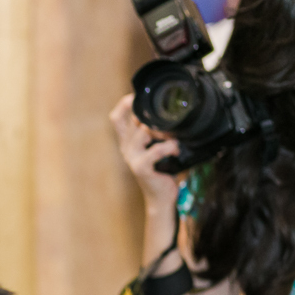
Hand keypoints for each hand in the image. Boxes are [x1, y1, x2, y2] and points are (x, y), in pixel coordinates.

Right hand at [110, 94, 181, 209]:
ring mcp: (131, 157)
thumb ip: (157, 131)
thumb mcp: (157, 147)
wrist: (162, 196)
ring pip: (144, 131)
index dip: (125, 104)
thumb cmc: (163, 170)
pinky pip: (156, 149)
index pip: (117, 118)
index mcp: (127, 141)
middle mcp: (126, 148)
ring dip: (163, 131)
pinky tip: (176, 149)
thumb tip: (173, 112)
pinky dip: (170, 146)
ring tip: (175, 137)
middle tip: (171, 120)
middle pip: (133, 120)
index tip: (139, 97)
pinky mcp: (140, 167)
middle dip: (152, 117)